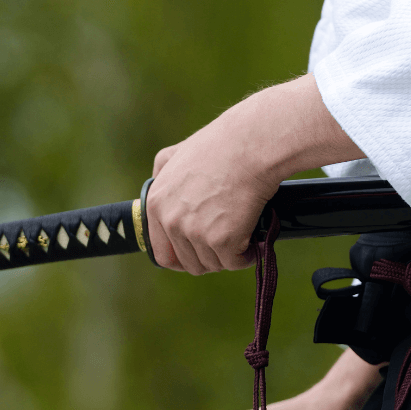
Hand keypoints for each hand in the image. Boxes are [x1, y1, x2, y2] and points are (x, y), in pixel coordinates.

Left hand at [148, 74, 363, 274]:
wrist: (251, 145)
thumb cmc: (221, 145)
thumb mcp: (176, 152)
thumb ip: (161, 170)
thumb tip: (157, 180)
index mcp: (156, 205)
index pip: (162, 253)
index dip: (184, 259)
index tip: (200, 255)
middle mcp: (171, 221)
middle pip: (190, 263)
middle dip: (210, 257)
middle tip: (227, 245)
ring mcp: (196, 232)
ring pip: (213, 264)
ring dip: (229, 257)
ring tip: (243, 239)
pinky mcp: (222, 240)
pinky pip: (235, 263)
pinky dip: (247, 256)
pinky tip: (254, 243)